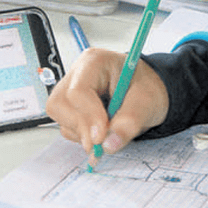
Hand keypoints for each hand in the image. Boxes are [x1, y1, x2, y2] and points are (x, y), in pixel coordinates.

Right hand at [46, 48, 169, 154]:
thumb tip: (109, 145)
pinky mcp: (69, 107)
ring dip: (82, 133)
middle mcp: (77, 74)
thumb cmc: (147, 88)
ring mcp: (70, 90)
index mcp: (95, 62)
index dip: (88, 116)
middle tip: (101, 143)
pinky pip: (66, 127)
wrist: (147, 92)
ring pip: (60, 117)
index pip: (78, 91)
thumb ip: (129, 121)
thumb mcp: (147, 102)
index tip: (101, 137)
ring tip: (108, 131)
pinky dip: (82, 136)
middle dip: (81, 127)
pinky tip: (101, 130)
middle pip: (60, 104)